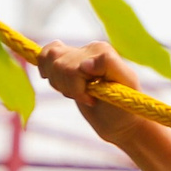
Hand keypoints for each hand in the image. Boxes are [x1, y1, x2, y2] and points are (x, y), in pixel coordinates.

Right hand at [37, 41, 151, 148]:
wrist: (122, 121)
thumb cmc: (125, 107)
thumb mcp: (124, 89)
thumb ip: (108, 67)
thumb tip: (84, 63)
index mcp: (101, 51)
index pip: (72, 68)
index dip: (77, 89)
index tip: (93, 100)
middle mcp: (89, 49)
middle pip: (59, 65)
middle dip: (69, 88)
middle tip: (88, 98)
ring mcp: (77, 56)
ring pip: (50, 60)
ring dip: (60, 84)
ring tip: (79, 93)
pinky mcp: (67, 63)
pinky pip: (47, 54)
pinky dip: (45, 68)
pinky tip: (58, 82)